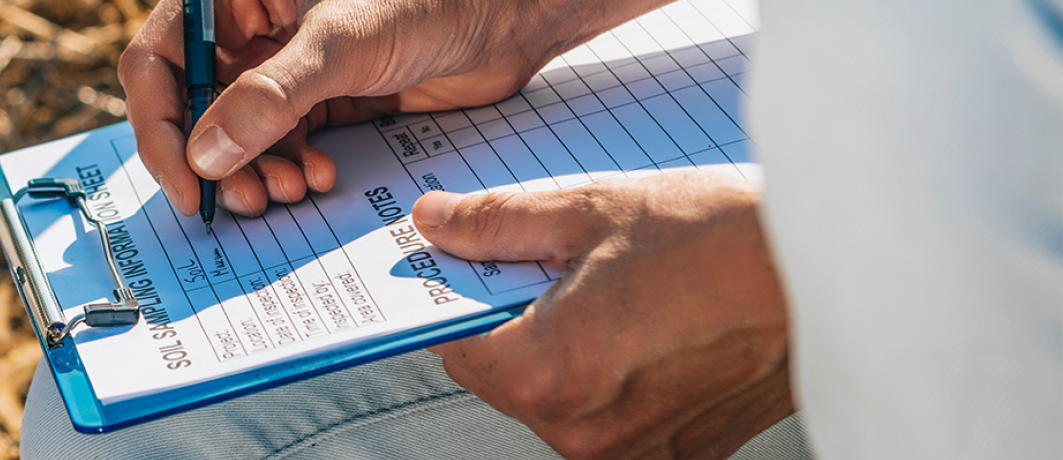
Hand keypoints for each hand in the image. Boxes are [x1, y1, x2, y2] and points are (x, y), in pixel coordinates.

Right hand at [121, 0, 673, 216]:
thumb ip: (271, 97)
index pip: (158, 59)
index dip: (159, 124)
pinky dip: (290, 170)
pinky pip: (281, 147)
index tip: (186, 182)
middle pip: (192, 107)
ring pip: (236, 136)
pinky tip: (319, 178)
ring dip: (253, 174)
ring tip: (287, 192)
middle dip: (212, 161)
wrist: (507, 16)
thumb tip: (205, 156)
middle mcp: (250, 31)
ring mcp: (284, 69)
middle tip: (243, 201)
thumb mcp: (342, 44)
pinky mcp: (321, 101)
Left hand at [415, 172, 791, 458]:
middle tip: (562, 268)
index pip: (455, 346)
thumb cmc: (726, 237)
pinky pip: (618, 421)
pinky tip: (655, 330)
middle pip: (507, 379)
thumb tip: (437, 225)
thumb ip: (498, 226)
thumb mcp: (591, 210)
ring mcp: (638, 454)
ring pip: (561, 402)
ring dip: (570, 353)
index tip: (471, 268)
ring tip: (623, 294)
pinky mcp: (685, 457)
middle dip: (518, 324)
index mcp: (550, 374)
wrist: (837, 266)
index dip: (458, 300)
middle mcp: (587, 433)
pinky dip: (620, 379)